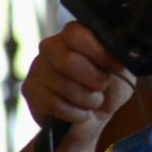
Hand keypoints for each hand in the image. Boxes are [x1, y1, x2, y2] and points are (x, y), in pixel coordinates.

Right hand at [21, 22, 134, 140]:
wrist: (95, 117)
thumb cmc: (110, 87)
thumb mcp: (122, 69)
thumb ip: (119, 57)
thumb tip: (118, 55)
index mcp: (74, 35)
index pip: (77, 35)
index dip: (100, 54)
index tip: (115, 67)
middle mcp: (51, 47)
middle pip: (70, 62)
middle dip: (95, 81)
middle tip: (103, 87)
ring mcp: (37, 68)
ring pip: (65, 87)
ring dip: (89, 101)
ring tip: (93, 101)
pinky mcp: (30, 90)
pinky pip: (56, 105)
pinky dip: (77, 114)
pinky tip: (81, 112)